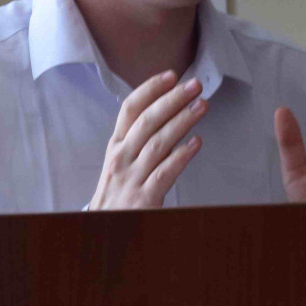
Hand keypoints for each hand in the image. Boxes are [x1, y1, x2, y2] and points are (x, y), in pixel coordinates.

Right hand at [89, 70, 208, 209]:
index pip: (130, 109)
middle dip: (173, 100)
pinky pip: (166, 172)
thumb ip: (139, 140)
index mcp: (116, 146)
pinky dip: (182, 156)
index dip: (150, 89)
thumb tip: (167, 113)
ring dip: (182, 121)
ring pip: (159, 143)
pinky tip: (196, 143)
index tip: (171, 76)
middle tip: (195, 86)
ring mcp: (131, 178)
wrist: (102, 230)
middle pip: (147, 121)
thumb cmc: (117, 194)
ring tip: (202, 106)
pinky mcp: (144, 198)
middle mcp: (121, 158)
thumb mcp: (120, 163)